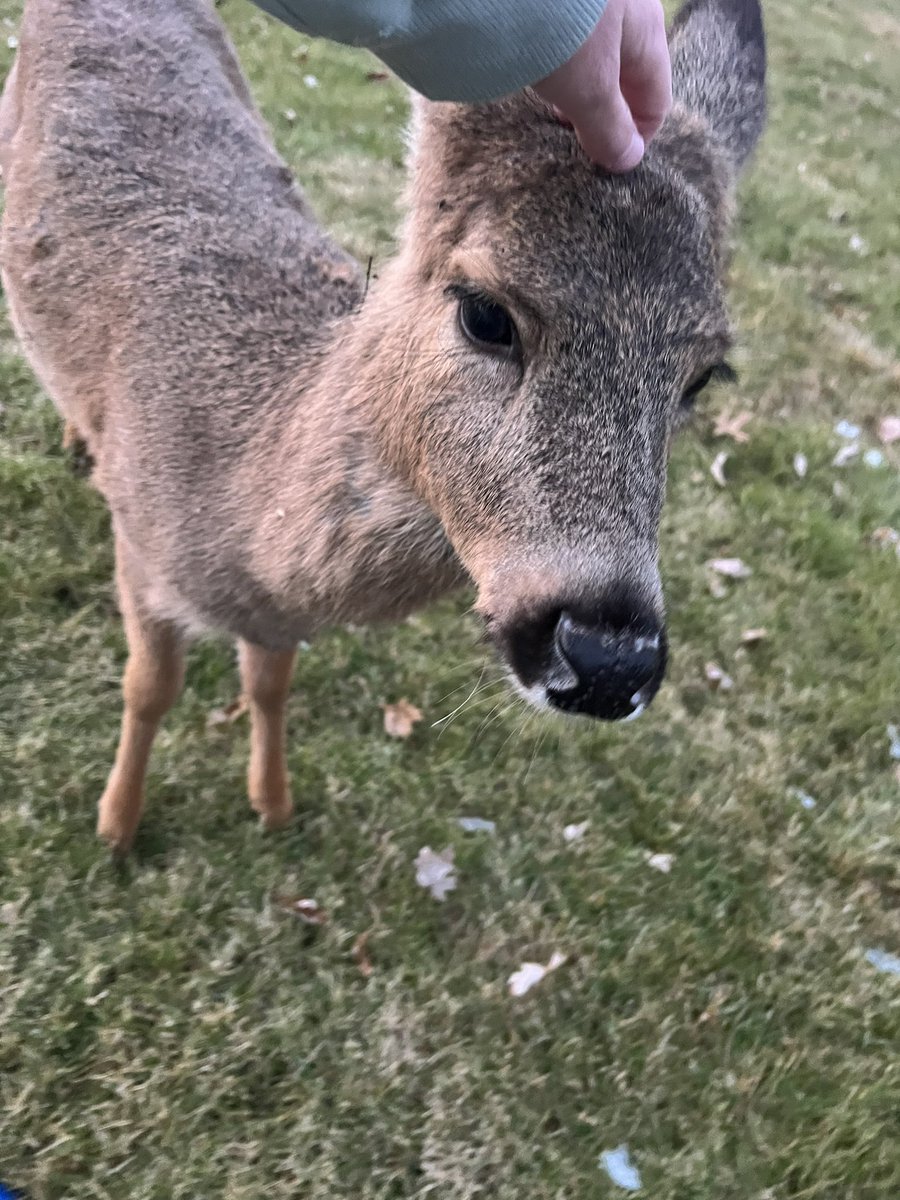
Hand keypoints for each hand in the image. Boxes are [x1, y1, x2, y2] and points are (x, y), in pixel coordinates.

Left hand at [532, 0, 671, 171]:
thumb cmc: (563, 25)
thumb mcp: (588, 87)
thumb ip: (608, 128)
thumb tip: (628, 160)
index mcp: (647, 30)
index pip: (656, 97)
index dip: (638, 136)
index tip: (608, 161)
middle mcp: (626, 6)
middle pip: (625, 70)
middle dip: (603, 107)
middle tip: (571, 132)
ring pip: (594, 48)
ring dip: (577, 80)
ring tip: (549, 98)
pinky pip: (565, 30)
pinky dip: (555, 54)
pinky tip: (532, 59)